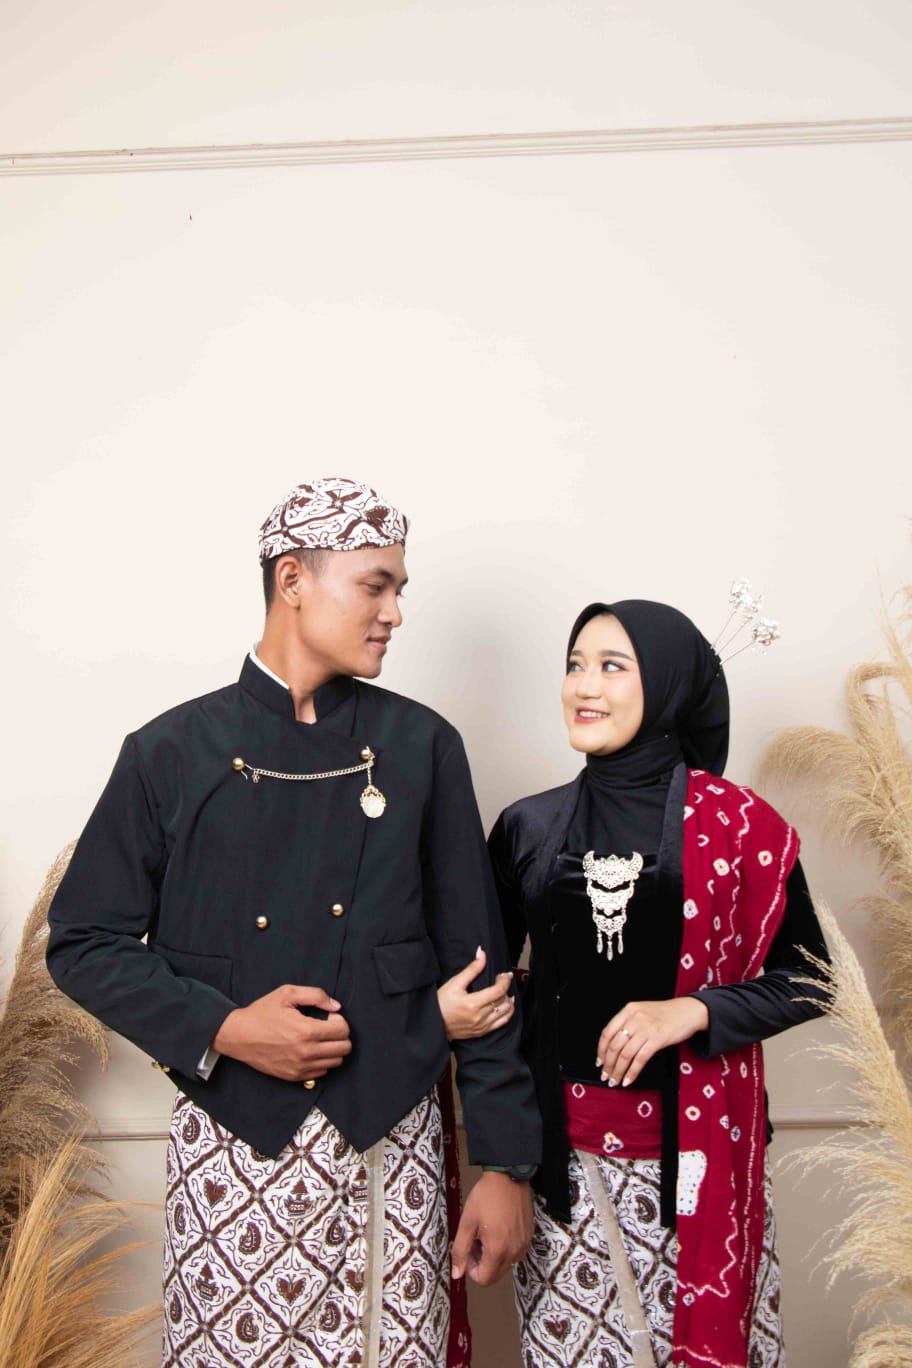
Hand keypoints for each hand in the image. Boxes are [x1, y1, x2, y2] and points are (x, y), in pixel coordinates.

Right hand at [212, 985, 350, 1081]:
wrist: (238, 1036)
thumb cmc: (262, 1012)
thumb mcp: (287, 993)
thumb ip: (316, 995)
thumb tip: (336, 1006)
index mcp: (306, 1030)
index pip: (343, 1031)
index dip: (340, 1021)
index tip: (328, 1017)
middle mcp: (306, 1052)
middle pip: (344, 1049)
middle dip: (340, 1035)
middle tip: (327, 1028)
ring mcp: (300, 1067)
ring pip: (336, 1062)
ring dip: (333, 1049)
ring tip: (319, 1039)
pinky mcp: (294, 1077)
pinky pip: (322, 1072)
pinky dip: (322, 1061)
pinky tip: (310, 1050)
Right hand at [437, 947, 514, 1040]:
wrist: (434, 1024)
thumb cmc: (441, 1003)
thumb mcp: (454, 983)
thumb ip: (472, 969)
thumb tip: (482, 954)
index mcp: (473, 1003)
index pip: (498, 991)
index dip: (505, 980)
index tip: (504, 975)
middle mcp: (479, 1017)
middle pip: (503, 1001)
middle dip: (506, 988)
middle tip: (503, 980)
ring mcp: (482, 1026)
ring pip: (506, 1013)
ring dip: (509, 1002)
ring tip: (506, 992)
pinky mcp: (482, 1032)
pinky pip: (501, 1023)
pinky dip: (507, 1014)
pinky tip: (505, 1006)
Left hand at [450, 1171, 532, 1284]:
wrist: (509, 1176)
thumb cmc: (486, 1197)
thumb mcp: (467, 1222)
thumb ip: (460, 1251)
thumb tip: (456, 1274)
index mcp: (498, 1251)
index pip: (484, 1280)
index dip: (471, 1269)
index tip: (468, 1250)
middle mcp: (514, 1252)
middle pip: (495, 1275)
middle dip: (482, 1263)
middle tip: (476, 1240)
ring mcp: (523, 1245)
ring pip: (505, 1265)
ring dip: (493, 1256)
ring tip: (487, 1232)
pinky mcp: (528, 1237)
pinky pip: (514, 1253)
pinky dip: (505, 1248)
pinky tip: (499, 1228)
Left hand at [596, 997, 708, 1087]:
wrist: (688, 1011)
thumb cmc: (666, 1014)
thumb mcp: (642, 1012)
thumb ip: (628, 1023)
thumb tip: (613, 1046)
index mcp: (628, 1010)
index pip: (607, 1032)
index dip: (601, 1050)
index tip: (600, 1062)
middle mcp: (635, 1018)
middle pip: (615, 1045)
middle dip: (608, 1064)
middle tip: (606, 1075)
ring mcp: (646, 1028)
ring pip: (625, 1054)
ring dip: (618, 1071)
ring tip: (615, 1080)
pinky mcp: (657, 1039)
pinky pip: (640, 1059)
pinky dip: (632, 1072)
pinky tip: (629, 1079)